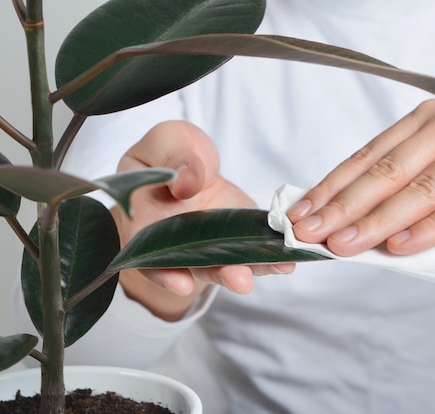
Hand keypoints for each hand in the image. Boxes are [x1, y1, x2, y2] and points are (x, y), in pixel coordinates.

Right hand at [113, 121, 293, 319]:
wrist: (191, 159)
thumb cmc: (167, 152)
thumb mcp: (164, 142)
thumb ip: (172, 158)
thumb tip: (188, 183)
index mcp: (147, 220)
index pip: (148, 254)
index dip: (163, 272)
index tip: (182, 283)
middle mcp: (177, 243)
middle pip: (194, 266)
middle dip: (219, 273)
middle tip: (240, 280)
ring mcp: (209, 244)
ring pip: (226, 263)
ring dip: (250, 268)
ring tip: (277, 266)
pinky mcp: (237, 237)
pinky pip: (251, 250)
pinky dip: (269, 256)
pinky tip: (288, 257)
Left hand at [287, 99, 434, 256]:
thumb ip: (408, 181)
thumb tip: (356, 223)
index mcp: (425, 119)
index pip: (366, 157)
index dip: (329, 187)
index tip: (299, 213)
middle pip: (384, 172)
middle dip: (341, 206)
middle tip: (309, 232)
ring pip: (419, 190)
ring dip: (376, 222)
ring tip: (343, 245)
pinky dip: (429, 229)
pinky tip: (398, 247)